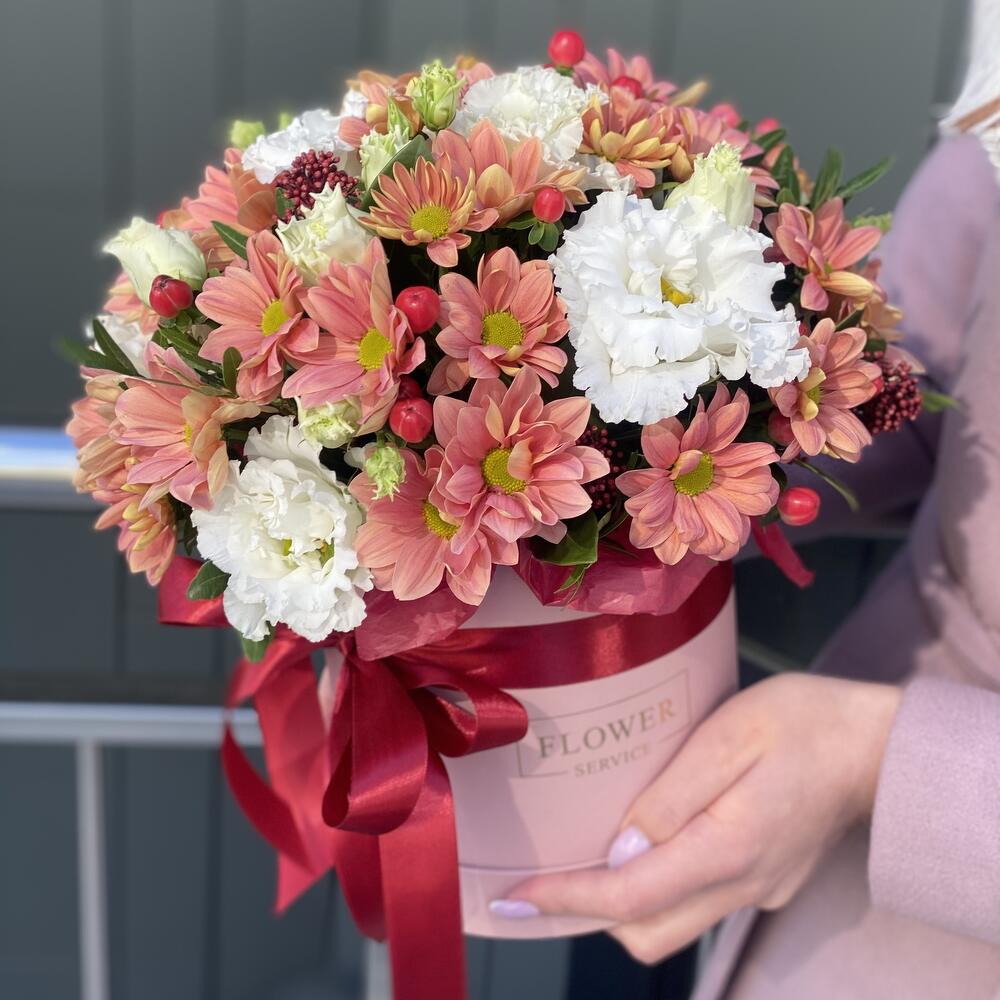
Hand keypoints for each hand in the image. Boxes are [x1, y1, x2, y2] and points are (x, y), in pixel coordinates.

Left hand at [490, 673, 900, 963]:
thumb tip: (619, 849)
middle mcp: (741, 885)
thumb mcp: (730, 735)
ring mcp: (756, 888)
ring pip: (670, 923)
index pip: (630, 897)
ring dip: (617, 904)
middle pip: (647, 929)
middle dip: (586, 911)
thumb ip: (671, 795)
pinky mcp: (763, 878)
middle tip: (539, 873)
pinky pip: (693, 901)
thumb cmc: (802, 721)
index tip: (514, 895)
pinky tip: (635, 846)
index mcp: (729, 849)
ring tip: (574, 859)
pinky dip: (653, 887)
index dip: (566, 899)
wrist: (874, 743)